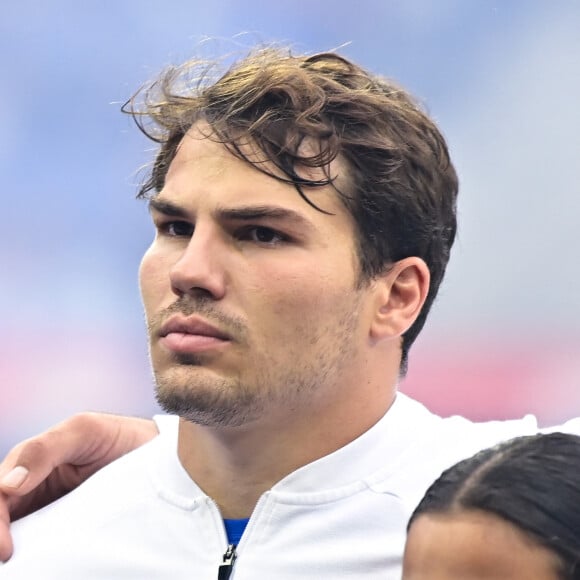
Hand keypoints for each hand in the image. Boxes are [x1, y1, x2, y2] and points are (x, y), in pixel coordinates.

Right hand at [0, 412, 157, 561]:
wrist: (159, 453)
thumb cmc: (119, 436)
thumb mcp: (84, 431)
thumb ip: (44, 449)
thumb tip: (8, 484)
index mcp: (29, 464)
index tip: (6, 550)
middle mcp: (33, 488)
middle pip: (1, 516)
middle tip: (9, 562)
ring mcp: (49, 508)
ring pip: (17, 534)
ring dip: (12, 551)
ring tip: (18, 570)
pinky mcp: (68, 526)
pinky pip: (44, 546)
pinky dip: (34, 558)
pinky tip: (35, 568)